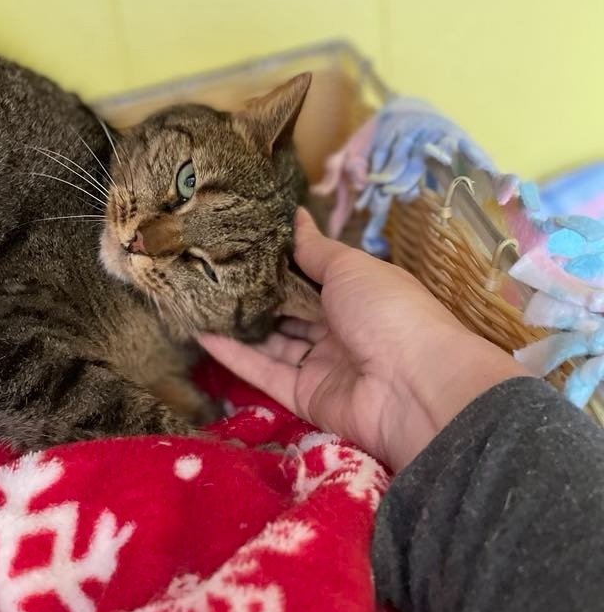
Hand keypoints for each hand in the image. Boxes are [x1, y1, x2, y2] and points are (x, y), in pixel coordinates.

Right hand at [201, 209, 525, 470]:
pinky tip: (201, 333)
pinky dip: (235, 356)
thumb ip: (315, 249)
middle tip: (208, 269)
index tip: (239, 242)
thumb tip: (295, 213)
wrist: (413, 385)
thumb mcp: (350, 267)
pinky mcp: (303, 398)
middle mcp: (340, 330)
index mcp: (358, 295)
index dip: (279, 263)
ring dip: (239, 324)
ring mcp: (322, 366)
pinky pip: (264, 374)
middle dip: (255, 294)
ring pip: (273, 343)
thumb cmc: (387, 311)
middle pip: (290, 311)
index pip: (312, 277)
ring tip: (197, 298)